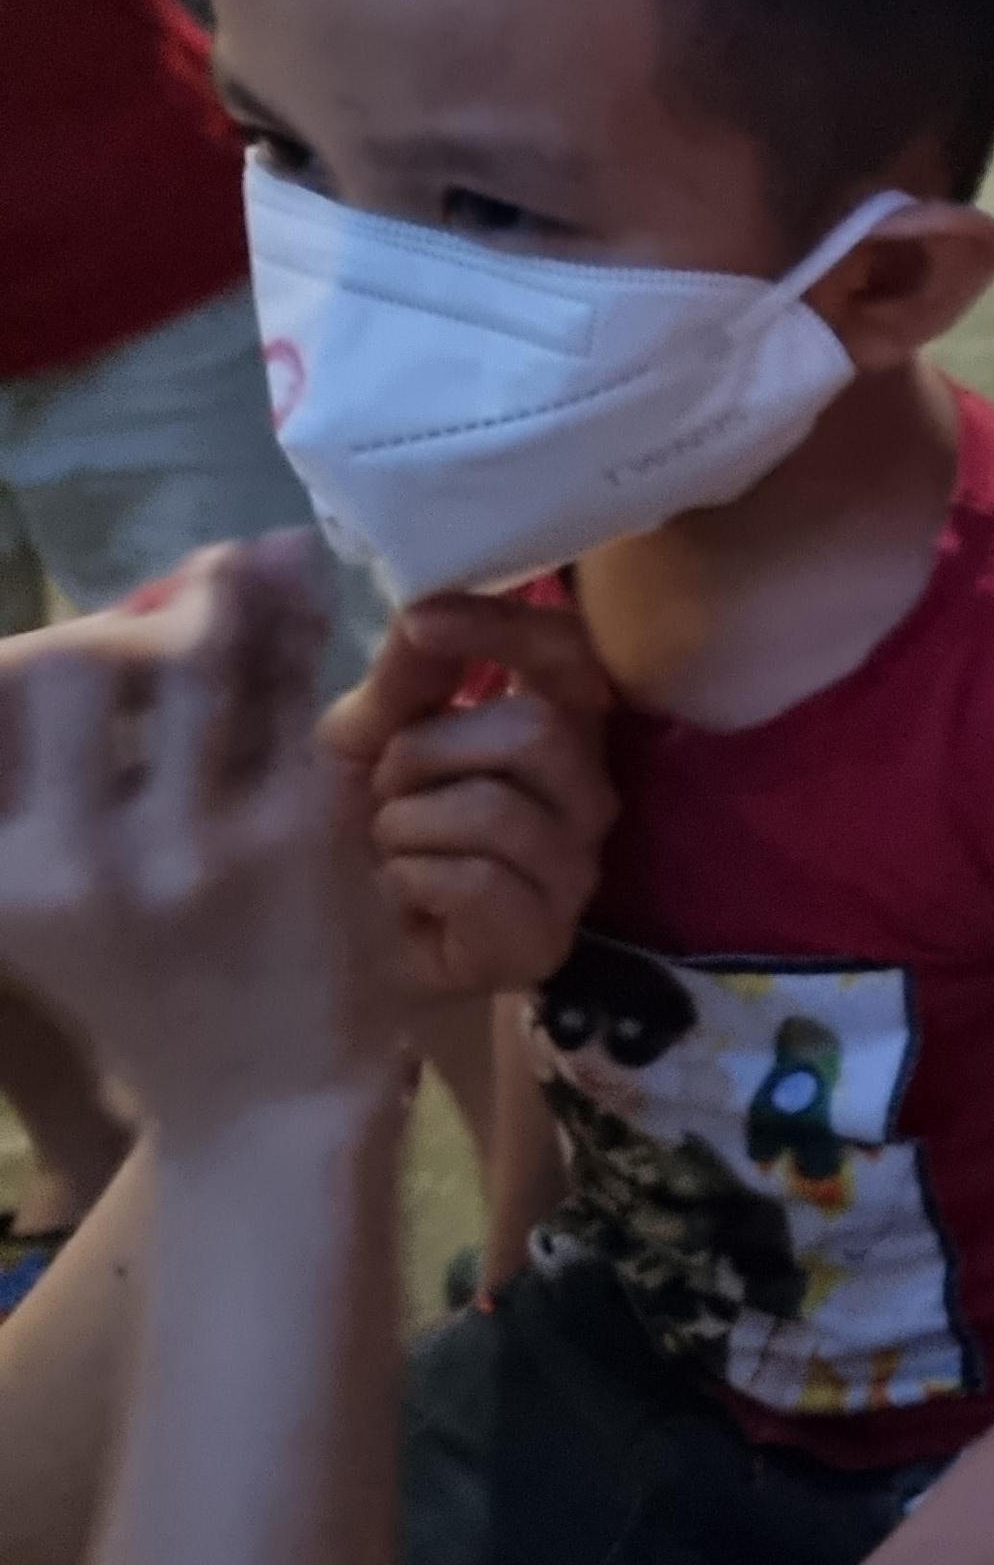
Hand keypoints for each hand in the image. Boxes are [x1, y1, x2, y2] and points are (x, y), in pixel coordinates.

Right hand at [0, 535, 394, 1132]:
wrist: (265, 1093)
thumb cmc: (152, 976)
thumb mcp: (58, 881)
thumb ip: (57, 754)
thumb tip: (104, 603)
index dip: (35, 643)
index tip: (83, 637)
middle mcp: (69, 861)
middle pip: (67, 662)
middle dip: (120, 622)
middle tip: (164, 622)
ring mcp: (185, 845)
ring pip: (191, 657)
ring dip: (219, 596)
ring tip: (241, 564)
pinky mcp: (293, 832)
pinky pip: (286, 686)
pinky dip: (290, 621)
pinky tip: (293, 591)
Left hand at [321, 595, 615, 999]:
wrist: (328, 953)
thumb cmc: (350, 838)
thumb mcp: (358, 741)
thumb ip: (403, 677)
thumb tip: (426, 605)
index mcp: (550, 732)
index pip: (572, 657)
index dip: (510, 629)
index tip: (425, 623)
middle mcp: (583, 795)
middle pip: (537, 730)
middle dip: (427, 752)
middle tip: (382, 790)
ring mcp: (573, 871)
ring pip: (500, 809)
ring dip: (409, 825)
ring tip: (388, 851)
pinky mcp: (543, 938)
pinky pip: (483, 881)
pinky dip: (415, 882)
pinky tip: (402, 899)